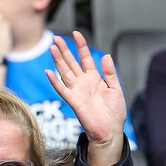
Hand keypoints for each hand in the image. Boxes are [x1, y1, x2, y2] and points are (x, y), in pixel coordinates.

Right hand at [46, 31, 126, 165]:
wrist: (110, 131)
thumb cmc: (114, 112)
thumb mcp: (116, 89)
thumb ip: (110, 73)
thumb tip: (106, 56)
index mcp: (94, 78)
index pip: (85, 58)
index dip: (81, 46)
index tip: (76, 34)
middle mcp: (83, 83)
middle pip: (71, 63)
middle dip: (64, 50)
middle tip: (56, 38)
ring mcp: (77, 91)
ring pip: (65, 72)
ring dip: (58, 61)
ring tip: (52, 48)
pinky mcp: (74, 102)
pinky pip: (62, 90)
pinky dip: (55, 81)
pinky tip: (48, 72)